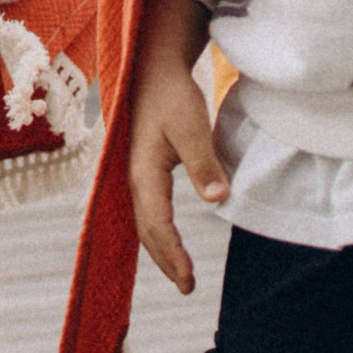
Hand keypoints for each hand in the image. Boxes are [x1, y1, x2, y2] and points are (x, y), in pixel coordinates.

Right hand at [127, 0, 227, 294]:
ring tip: (180, 271)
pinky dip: (158, 230)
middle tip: (188, 286)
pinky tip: (168, 238)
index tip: (189, 279)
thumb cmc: (171, 93)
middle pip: (147, 230)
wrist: (151, 65)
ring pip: (145, 221)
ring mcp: (136, 173)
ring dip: (161, 248)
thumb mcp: (191, 124)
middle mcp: (135, 177)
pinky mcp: (143, 167)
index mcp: (143, 171)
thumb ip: (204, 161)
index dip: (173, 254)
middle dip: (165, 260)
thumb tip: (216, 200)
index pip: (157, 224)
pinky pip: (148, 209)